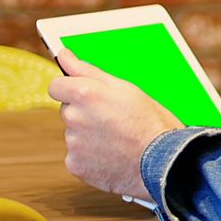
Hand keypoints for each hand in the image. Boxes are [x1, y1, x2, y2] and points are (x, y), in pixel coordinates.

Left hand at [49, 49, 183, 200]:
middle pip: (69, 110)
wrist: (164, 161)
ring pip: (75, 134)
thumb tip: (63, 55)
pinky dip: (91, 156)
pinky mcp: (76, 165)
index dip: (72, 89)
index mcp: (85, 94)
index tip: (87, 96)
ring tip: (119, 139)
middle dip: (86, 113)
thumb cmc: (151, 121)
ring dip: (90, 135)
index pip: (56, 86)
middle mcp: (74, 117)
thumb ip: (88, 71)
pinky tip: (113, 155)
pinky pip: (78, 156)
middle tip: (115, 119)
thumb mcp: (126, 88)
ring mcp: (73, 143)